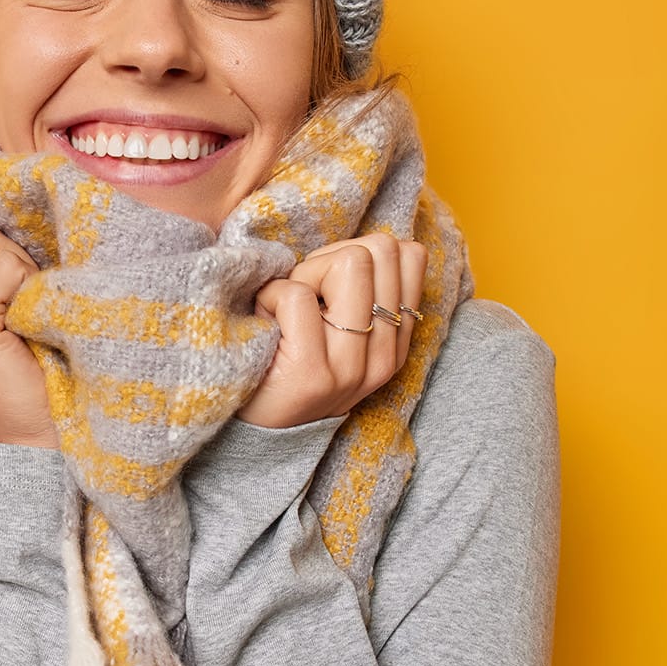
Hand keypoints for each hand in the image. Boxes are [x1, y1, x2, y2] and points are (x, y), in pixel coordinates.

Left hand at [237, 233, 427, 428]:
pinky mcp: (312, 373)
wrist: (256, 426)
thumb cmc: (289, 358)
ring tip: (288, 310)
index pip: (410, 256)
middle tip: (305, 296)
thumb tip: (372, 239)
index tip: (330, 284)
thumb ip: (362, 289)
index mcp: (396, 343)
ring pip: (349, 264)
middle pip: (380, 250)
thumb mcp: (340, 327)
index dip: (359, 252)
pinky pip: (296, 294)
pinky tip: (268, 325)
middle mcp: (384, 357)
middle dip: (330, 259)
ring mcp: (351, 368)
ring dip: (303, 275)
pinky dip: (270, 296)